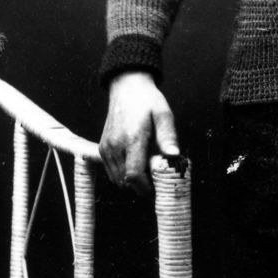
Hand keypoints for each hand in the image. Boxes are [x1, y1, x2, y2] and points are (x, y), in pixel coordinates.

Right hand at [99, 71, 179, 194]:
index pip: (134, 175)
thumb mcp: (163, 114)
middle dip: (140, 186)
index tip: (156, 189)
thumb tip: (174, 155)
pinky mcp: (102, 147)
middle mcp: (116, 146)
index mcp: (132, 138)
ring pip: (116, 178)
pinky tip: (135, 163)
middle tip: (155, 180)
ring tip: (146, 170)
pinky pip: (111, 171)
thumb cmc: (148, 101)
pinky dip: (122, 174)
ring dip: (131, 181)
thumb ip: (168, 136)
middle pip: (125, 181)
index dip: (145, 188)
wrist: (127, 88)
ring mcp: (107, 148)